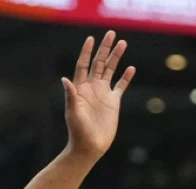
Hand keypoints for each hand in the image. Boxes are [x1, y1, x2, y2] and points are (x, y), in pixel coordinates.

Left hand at [62, 31, 134, 160]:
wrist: (89, 147)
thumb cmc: (78, 131)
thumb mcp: (72, 112)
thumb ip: (71, 95)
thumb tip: (65, 79)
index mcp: (80, 88)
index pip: (83, 65)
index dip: (86, 52)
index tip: (91, 39)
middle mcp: (92, 88)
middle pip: (99, 63)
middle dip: (105, 49)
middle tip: (111, 33)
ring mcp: (103, 94)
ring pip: (111, 70)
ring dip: (116, 57)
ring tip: (123, 43)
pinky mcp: (113, 102)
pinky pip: (120, 86)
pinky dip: (125, 77)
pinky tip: (131, 68)